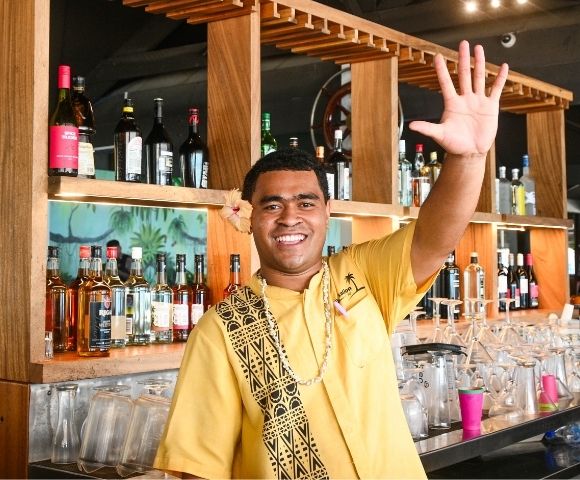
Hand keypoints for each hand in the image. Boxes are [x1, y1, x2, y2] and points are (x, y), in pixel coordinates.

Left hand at [409, 40, 508, 156]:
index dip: (442, 70)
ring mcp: (478, 101)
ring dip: (479, 63)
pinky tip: (502, 66)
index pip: (445, 83)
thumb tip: (410, 126)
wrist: (470, 153)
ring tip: (479, 48)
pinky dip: (500, 78)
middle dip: (463, 59)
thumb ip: (427, 128)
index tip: (437, 56)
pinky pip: (496, 89)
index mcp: (452, 104)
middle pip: (464, 75)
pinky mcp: (490, 106)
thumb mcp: (439, 135)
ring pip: (479, 78)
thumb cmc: (454, 144)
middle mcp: (465, 99)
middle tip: (463, 43)